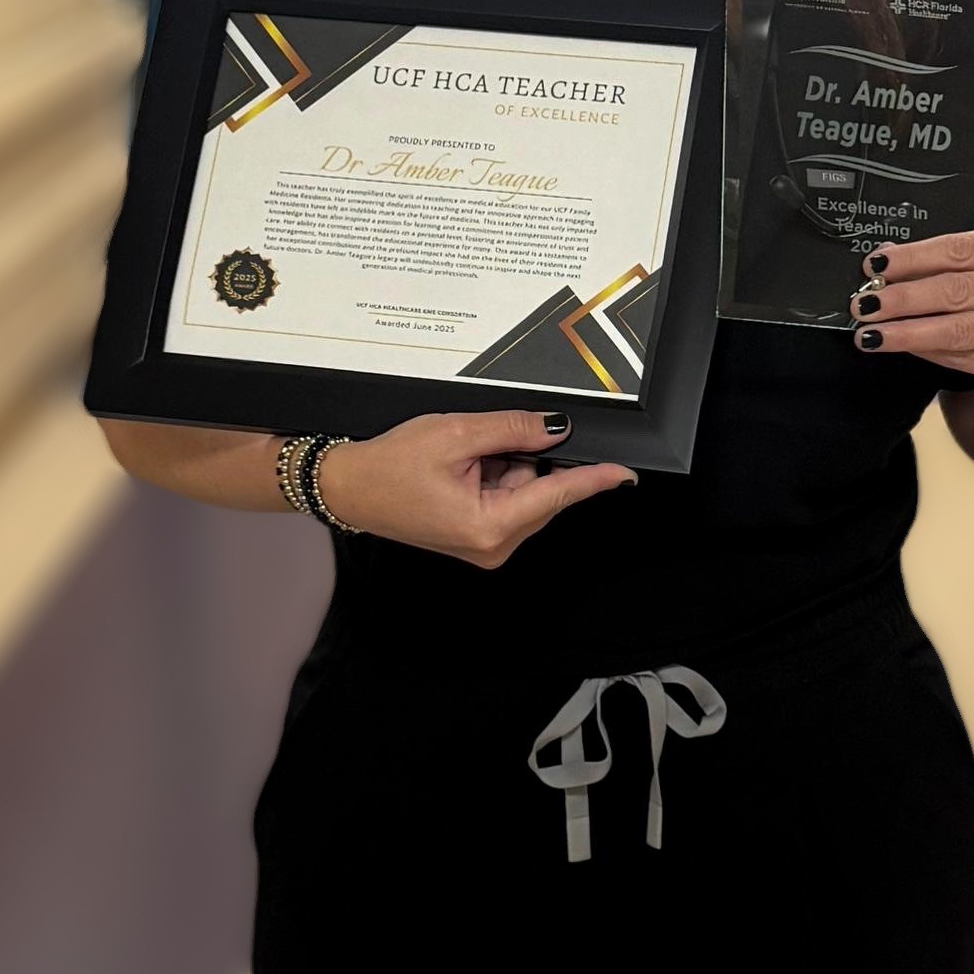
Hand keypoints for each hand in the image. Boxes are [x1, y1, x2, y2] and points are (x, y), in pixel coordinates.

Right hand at [318, 410, 635, 569]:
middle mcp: (493, 545)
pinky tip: (461, 471)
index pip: (556, 495)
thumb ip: (512, 430)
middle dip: (519, 460)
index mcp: (490, 526)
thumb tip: (555, 429)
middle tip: (476, 446)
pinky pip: (506, 500)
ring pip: (523, 492)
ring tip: (460, 459)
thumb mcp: (455, 434)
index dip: (593, 480)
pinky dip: (493, 477)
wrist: (349, 487)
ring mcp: (486, 545)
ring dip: (504, 467)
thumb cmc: (389, 467)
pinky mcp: (478, 539)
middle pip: (539, 491)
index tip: (624, 474)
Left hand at [847, 228, 973, 401]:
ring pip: (958, 327)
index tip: (876, 264)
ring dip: (908, 330)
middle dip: (903, 296)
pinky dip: (930, 351)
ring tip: (870, 332)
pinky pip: (967, 356)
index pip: (964, 248)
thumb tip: (891, 262)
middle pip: (957, 288)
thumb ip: (964, 263)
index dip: (915, 257)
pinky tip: (903, 346)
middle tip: (864, 302)